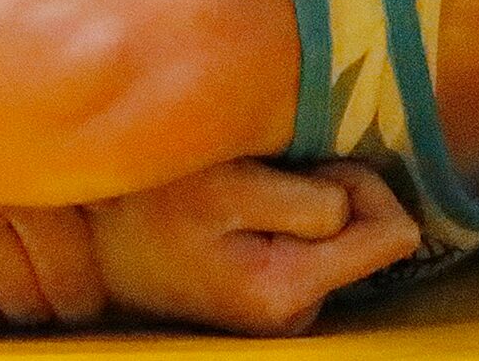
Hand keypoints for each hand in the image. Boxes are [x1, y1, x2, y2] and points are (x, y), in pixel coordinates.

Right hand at [85, 159, 422, 334]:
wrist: (86, 240)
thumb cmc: (150, 202)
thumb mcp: (226, 185)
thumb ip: (308, 202)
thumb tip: (380, 213)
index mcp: (289, 290)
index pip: (392, 232)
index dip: (363, 184)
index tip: (309, 166)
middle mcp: (295, 313)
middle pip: (372, 234)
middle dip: (335, 191)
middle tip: (266, 176)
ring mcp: (283, 309)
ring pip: (342, 237)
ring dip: (308, 203)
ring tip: (246, 192)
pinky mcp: (271, 295)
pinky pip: (315, 246)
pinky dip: (292, 218)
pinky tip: (244, 209)